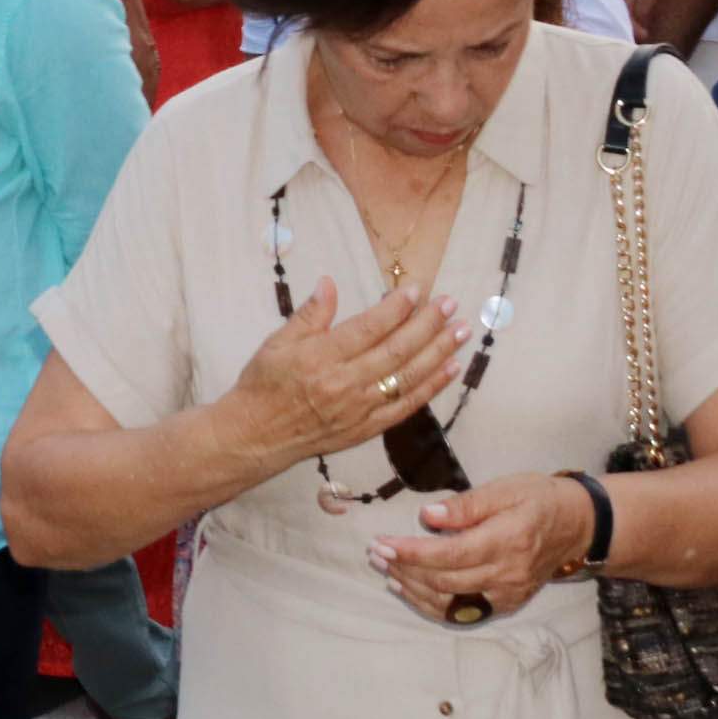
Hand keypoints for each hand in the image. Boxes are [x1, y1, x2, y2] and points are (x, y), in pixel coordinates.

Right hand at [222, 279, 463, 472]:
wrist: (257, 434)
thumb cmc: (264, 383)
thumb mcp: (277, 341)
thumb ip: (309, 315)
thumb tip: (329, 283)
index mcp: (320, 357)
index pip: (367, 328)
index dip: (395, 308)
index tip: (416, 290)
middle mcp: (344, 383)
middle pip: (395, 350)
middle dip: (427, 325)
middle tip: (450, 303)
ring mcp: (360, 408)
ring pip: (408, 377)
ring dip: (439, 352)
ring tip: (461, 330)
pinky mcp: (368, 428)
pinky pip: (407, 406)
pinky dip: (432, 387)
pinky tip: (451, 368)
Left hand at [373, 472, 588, 620]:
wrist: (577, 527)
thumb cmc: (538, 500)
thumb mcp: (504, 489)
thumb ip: (466, 505)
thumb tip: (429, 516)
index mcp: (506, 541)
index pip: (450, 554)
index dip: (412, 552)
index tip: (383, 543)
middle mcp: (507, 574)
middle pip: (445, 580)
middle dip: (405, 568)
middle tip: (375, 553)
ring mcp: (507, 593)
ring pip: (451, 600)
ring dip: (412, 587)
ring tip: (384, 569)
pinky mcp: (506, 603)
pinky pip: (463, 611)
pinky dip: (431, 604)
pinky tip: (408, 590)